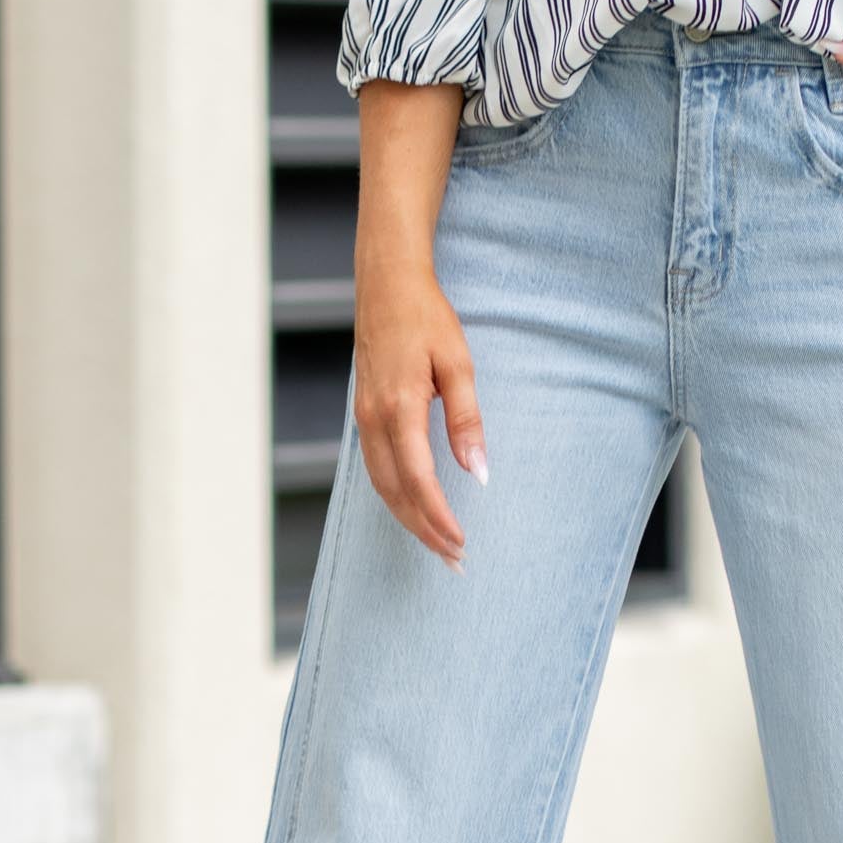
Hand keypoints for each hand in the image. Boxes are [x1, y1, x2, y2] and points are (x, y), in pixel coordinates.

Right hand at [353, 78, 484, 570]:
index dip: (438, 517)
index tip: (460, 542)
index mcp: (399, 407)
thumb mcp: (459, 363)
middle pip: (396, 494)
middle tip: (455, 561)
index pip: (418, 480)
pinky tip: (417, 512)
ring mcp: (364, 418)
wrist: (385, 280)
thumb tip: (478, 472)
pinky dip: (397, 498)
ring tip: (439, 547)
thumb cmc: (427, 317)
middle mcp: (374, 419)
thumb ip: (467, 420)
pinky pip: (377, 470)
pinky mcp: (365, 415)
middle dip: (425, 531)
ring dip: (410, 520)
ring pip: (382, 487)